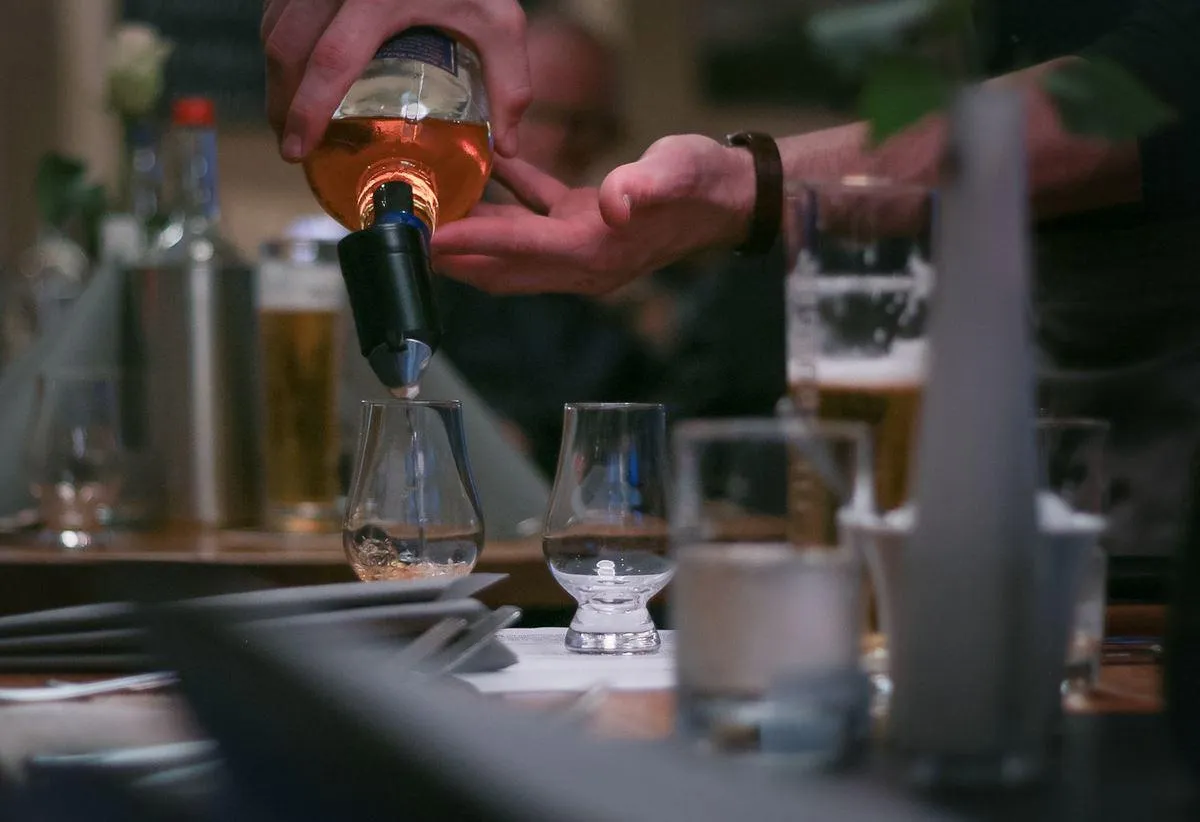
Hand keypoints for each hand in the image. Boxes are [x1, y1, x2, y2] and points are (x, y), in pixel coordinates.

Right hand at [261, 0, 531, 160]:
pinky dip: (279, 45)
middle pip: (288, 49)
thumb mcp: (500, 22)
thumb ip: (509, 84)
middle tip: (294, 147)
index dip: (308, 110)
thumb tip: (508, 149)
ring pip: (274, 28)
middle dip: (281, 103)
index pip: (331, 61)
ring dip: (276, 76)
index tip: (299, 149)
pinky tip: (295, 74)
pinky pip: (277, 9)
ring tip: (290, 118)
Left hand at [432, 135, 755, 294]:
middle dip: (453, 257)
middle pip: (500, 267)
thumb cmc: (707, 184)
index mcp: (595, 252)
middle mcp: (581, 263)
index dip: (468, 242)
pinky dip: (508, 202)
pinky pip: (535, 219)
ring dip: (471, 238)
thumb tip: (617, 201)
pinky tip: (488, 169)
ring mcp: (581, 251)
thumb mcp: (680, 173)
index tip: (425, 237)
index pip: (516, 249)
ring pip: (510, 252)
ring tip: (430, 216)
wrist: (734, 197)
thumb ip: (646, 185)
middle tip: (405, 240)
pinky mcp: (584, 228)